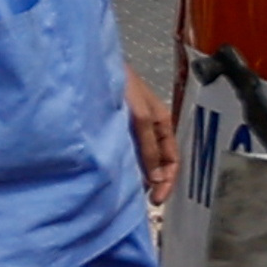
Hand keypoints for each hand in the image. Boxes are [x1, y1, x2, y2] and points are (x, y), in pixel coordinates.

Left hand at [129, 71, 179, 208]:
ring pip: (144, 156)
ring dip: (142, 173)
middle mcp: (150, 127)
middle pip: (159, 161)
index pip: (172, 160)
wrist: (94, 66)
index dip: (167, 181)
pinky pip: (128, 149)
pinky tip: (120, 171)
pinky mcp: (118, 125)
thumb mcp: (139, 118)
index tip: (156, 200)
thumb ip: (148, 148)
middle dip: (156, 181)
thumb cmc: (122, 87)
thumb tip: (156, 180)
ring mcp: (133, 126)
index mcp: (162, 124)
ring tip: (133, 190)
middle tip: (146, 200)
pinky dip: (128, 163)